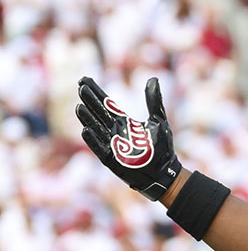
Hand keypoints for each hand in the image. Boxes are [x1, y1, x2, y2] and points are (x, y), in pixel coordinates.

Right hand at [75, 76, 181, 200]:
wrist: (164, 172)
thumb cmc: (161, 148)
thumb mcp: (159, 120)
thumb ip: (153, 100)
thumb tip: (153, 78)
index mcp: (124, 122)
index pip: (107, 104)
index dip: (96, 92)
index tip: (84, 80)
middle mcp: (115, 132)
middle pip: (99, 113)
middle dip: (90, 101)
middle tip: (81, 87)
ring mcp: (112, 145)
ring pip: (96, 128)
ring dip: (88, 118)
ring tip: (79, 106)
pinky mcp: (112, 159)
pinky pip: (100, 148)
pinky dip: (93, 140)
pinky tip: (85, 129)